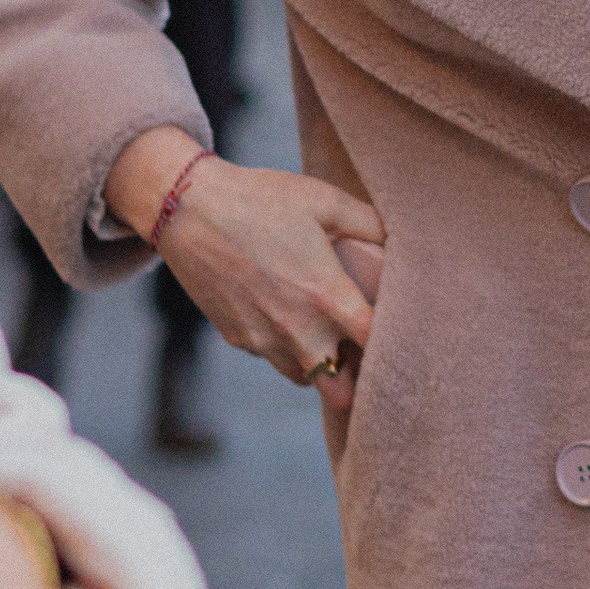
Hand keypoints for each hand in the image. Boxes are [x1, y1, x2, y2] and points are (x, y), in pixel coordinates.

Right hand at [108, 125, 386, 411]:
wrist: (188, 209)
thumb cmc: (262, 199)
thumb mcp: (324, 200)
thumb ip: (370, 224)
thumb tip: (400, 241)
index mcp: (327, 295)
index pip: (376, 344)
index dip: (393, 344)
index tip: (398, 332)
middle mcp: (298, 328)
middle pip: (342, 389)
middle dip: (356, 377)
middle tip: (361, 348)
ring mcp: (265, 339)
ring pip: (307, 380)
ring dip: (321, 366)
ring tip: (326, 334)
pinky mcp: (239, 339)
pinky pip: (274, 358)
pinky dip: (286, 349)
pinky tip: (286, 316)